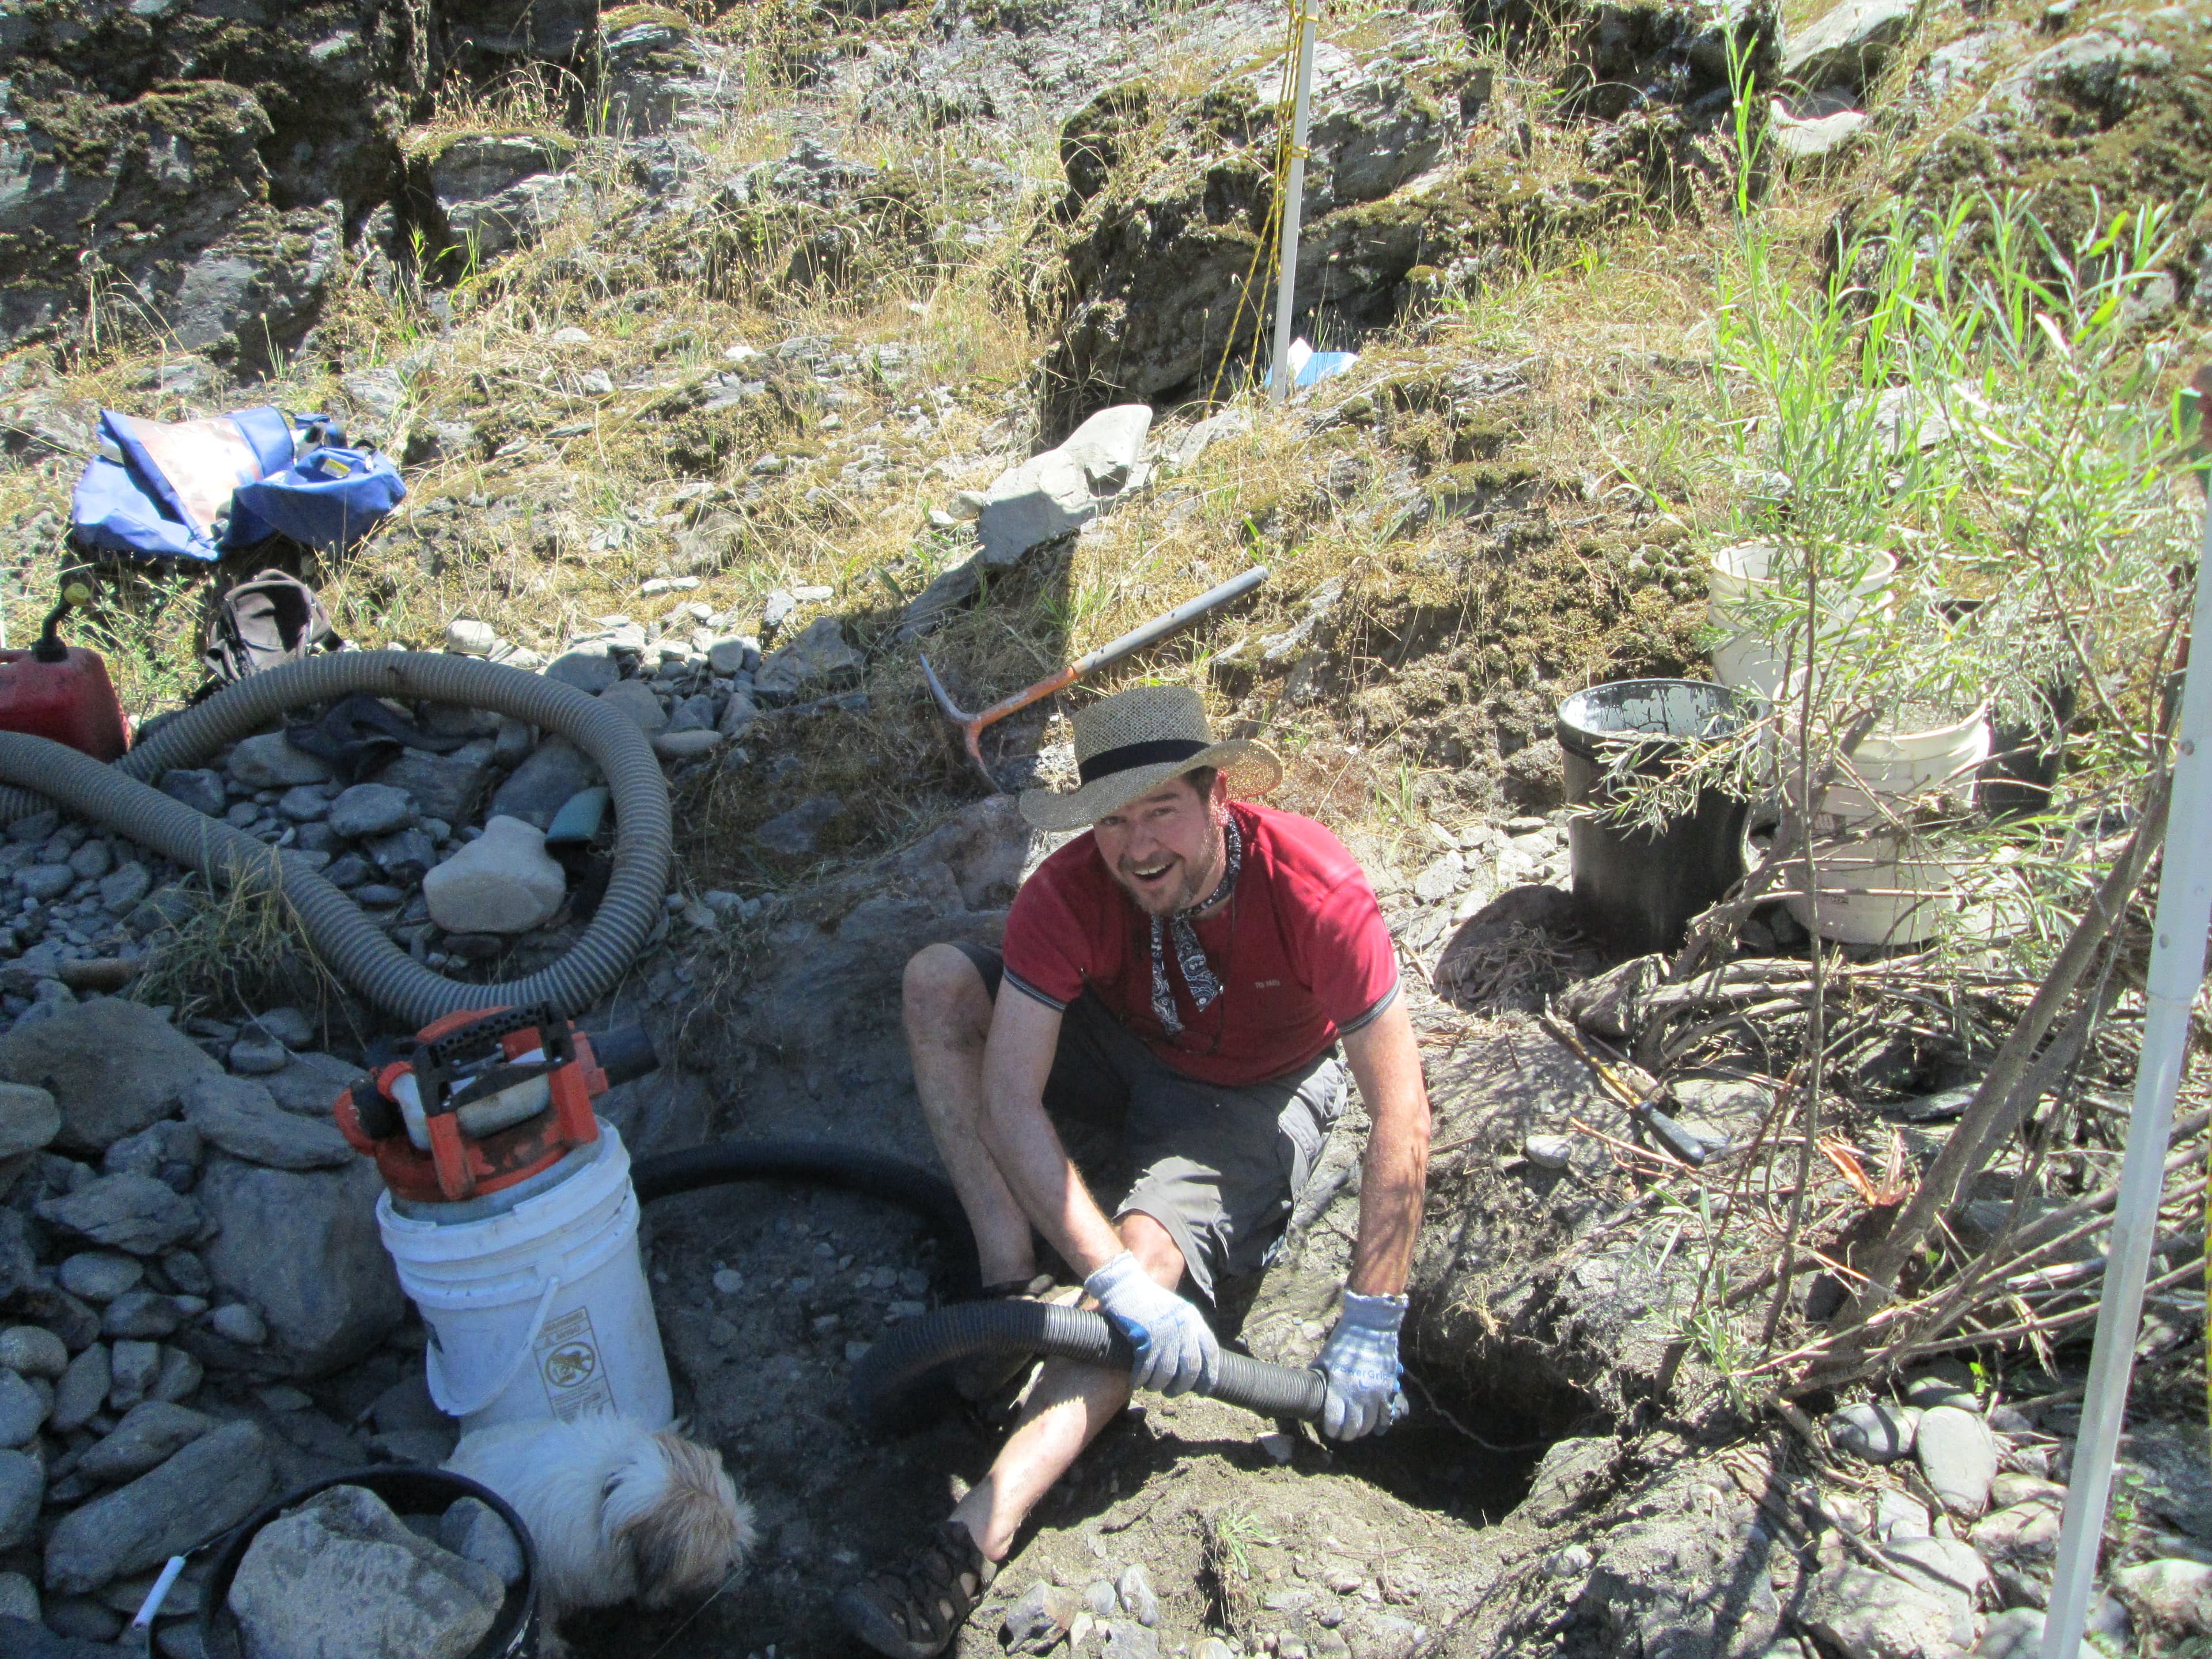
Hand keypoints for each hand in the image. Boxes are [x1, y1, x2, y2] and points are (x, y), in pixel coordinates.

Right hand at [1085, 1250, 1220, 1396]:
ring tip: (1151, 1387)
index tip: (1203, 1390)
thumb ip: (1187, 1332)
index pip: (1210, 1353)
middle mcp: (1183, 1328)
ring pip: (1167, 1373)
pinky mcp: (1145, 1338)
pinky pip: (1146, 1369)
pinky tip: (1137, 1382)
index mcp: (1194, 1320)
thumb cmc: (1149, 1302)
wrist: (1125, 1286)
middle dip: (1181, 1386)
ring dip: (1158, 1385)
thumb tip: (1191, 1364)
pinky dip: (1141, 1380)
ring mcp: (1165, 1333)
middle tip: (1170, 1392)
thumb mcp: (1177, 1312)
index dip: (1209, 1375)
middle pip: (1190, 1368)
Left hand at [1316, 1289, 1407, 1439]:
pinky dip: (1379, 1423)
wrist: (1371, 1325)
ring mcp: (1375, 1394)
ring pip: (1369, 1425)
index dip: (1331, 1430)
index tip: (1330, 1429)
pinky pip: (1386, 1416)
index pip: (1334, 1423)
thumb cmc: (1344, 1341)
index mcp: (1338, 1388)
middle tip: (1342, 1431)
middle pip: (1352, 1429)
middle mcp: (1357, 1395)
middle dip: (1345, 1433)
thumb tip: (1311, 1392)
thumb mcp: (1325, 1360)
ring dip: (1361, 1429)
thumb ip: (1320, 1379)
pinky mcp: (1388, 1390)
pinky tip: (1374, 1425)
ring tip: (1356, 1427)